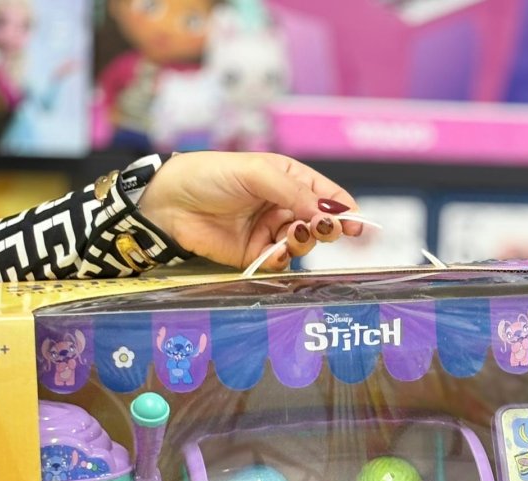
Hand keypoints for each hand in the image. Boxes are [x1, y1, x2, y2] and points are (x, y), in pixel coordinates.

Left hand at [138, 151, 362, 270]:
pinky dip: (281, 259)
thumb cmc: (209, 175)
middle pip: (320, 223)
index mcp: (288, 179)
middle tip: (326, 230)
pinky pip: (279, 261)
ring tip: (293, 234)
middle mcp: (283, 206)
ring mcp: (270, 231)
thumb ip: (294, 192)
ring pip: (303, 243)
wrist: (170, 203)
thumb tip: (325, 215)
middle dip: (327, 228)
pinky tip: (273, 251)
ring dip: (303, 241)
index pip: (326, 196)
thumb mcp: (256, 173)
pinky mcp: (255, 254)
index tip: (357, 224)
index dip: (344, 210)